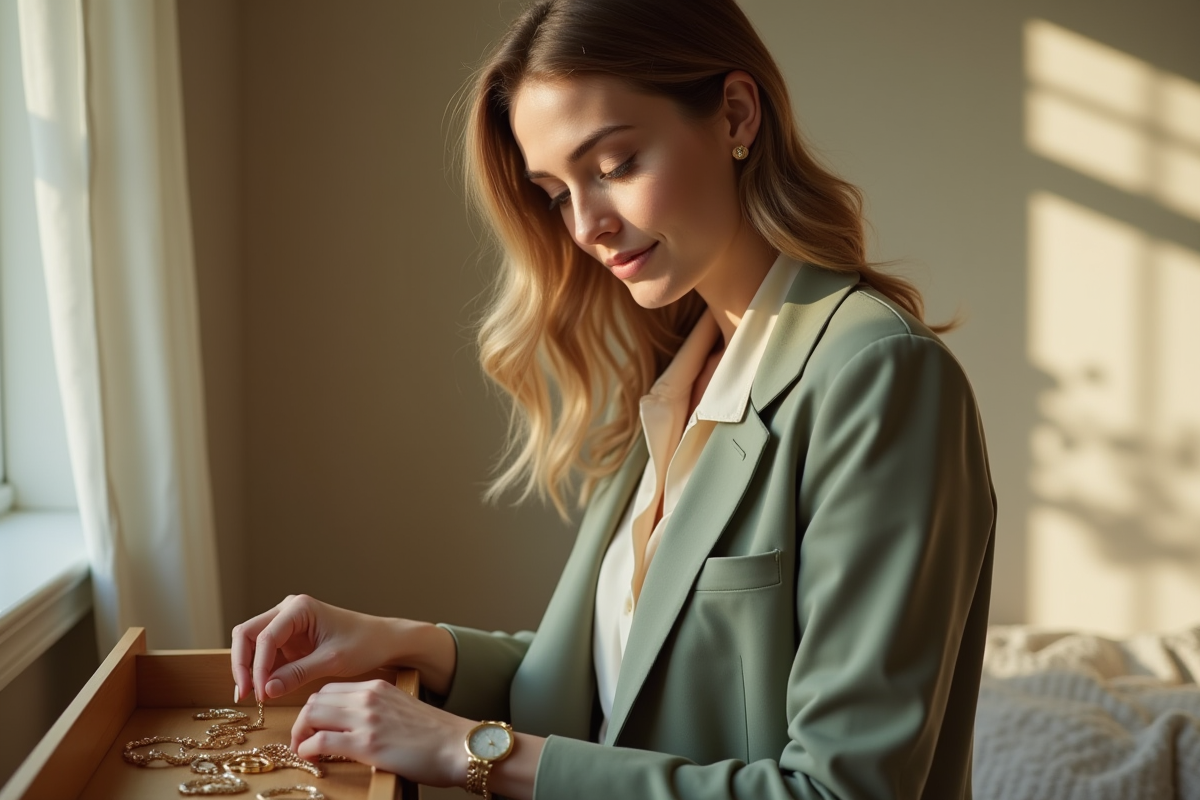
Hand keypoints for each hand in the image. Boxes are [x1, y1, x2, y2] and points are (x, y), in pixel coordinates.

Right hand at [231, 594, 398, 701]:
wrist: (382, 641)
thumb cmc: (363, 644)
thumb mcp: (331, 661)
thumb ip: (297, 674)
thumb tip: (266, 690)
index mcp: (299, 608)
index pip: (264, 637)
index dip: (258, 667)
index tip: (261, 693)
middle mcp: (287, 610)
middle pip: (247, 634)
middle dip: (243, 664)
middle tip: (246, 695)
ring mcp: (285, 623)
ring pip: (251, 643)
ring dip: (248, 669)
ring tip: (253, 696)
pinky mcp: (287, 639)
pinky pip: (264, 654)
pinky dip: (260, 671)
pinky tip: (262, 691)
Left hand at [290, 679, 470, 787]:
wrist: (459, 746)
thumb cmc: (436, 735)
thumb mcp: (403, 710)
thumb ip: (378, 710)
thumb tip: (355, 725)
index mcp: (378, 686)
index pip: (331, 689)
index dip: (315, 707)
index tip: (313, 724)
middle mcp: (369, 697)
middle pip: (316, 699)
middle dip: (302, 719)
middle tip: (302, 738)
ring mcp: (367, 719)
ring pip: (312, 715)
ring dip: (300, 733)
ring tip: (303, 748)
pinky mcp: (367, 744)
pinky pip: (321, 741)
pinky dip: (308, 749)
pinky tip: (312, 757)